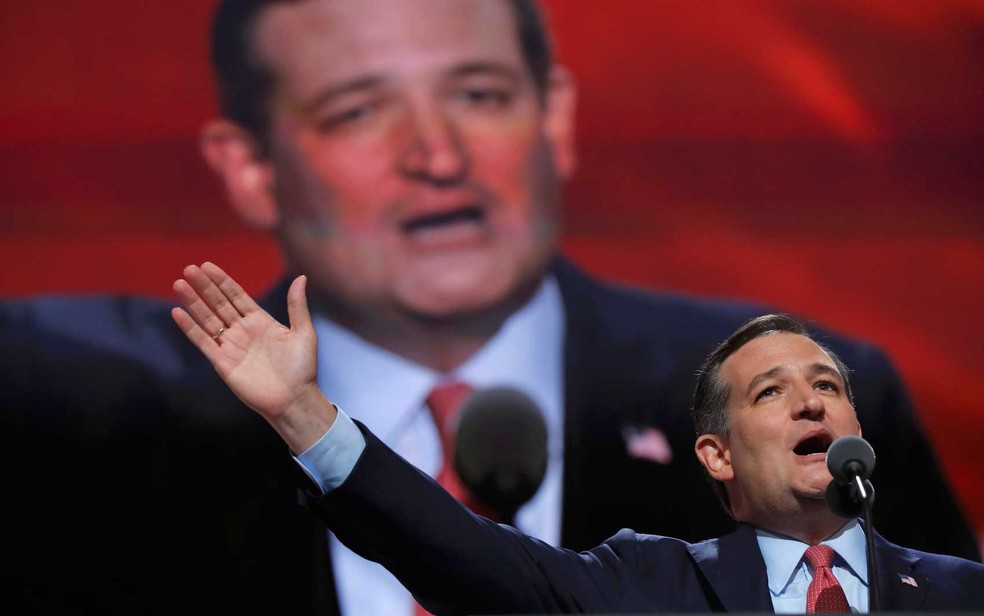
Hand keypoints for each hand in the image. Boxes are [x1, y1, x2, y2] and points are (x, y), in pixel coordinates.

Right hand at [171, 262, 335, 451]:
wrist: (294, 399)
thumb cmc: (302, 369)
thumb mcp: (303, 333)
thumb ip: (297, 306)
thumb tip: (301, 277)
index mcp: (261, 321)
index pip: (237, 296)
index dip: (222, 281)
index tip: (207, 265)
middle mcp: (243, 331)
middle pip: (219, 304)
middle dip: (204, 286)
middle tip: (189, 268)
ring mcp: (231, 346)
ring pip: (208, 319)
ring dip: (193, 302)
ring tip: (179, 283)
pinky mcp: (222, 363)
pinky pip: (203, 342)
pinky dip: (190, 328)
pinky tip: (177, 313)